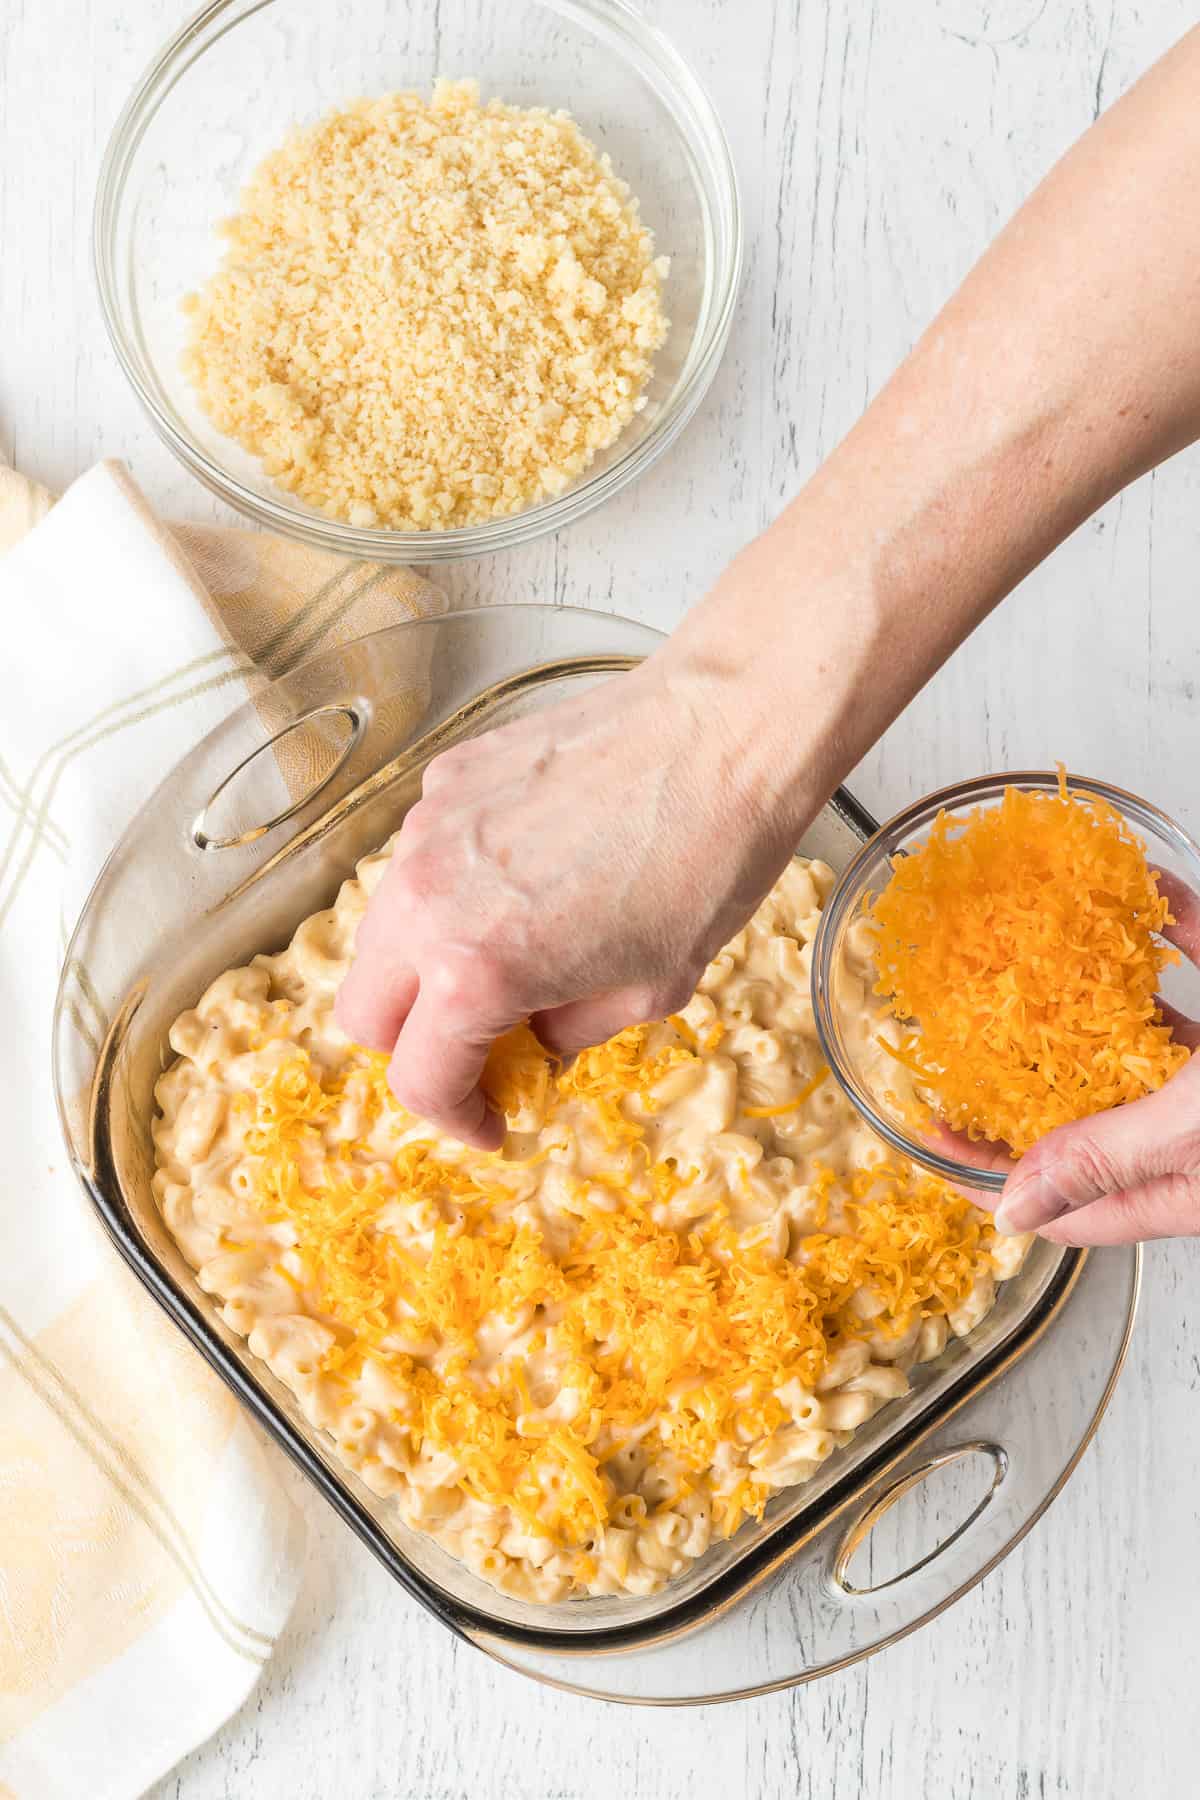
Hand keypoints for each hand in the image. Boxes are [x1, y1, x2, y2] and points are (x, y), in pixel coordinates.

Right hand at [334, 640, 809, 1148]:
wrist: (722, 733)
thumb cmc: (705, 863)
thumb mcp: (650, 989)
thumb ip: (570, 1031)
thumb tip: (537, 1036)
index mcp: (474, 971)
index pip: (419, 1079)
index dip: (457, 1118)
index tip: (489, 1120)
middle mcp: (426, 900)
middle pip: (363, 1011)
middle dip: (412, 1047)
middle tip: (477, 1048)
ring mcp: (426, 831)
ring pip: (383, 929)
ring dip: (424, 963)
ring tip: (505, 956)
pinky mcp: (446, 779)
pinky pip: (421, 856)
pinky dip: (454, 886)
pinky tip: (526, 875)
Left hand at [992, 882, 1199, 1244]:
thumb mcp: (1193, 1128)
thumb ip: (1106, 1157)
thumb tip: (1013, 1209)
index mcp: (1179, 1185)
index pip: (1066, 1206)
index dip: (991, 1177)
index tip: (930, 1135)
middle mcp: (1193, 1135)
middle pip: (1091, 1118)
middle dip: (1025, 1081)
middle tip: (962, 1042)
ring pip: (1142, 1038)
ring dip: (1092, 998)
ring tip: (1027, 964)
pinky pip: (1198, 965)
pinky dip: (1174, 927)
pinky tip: (1142, 891)